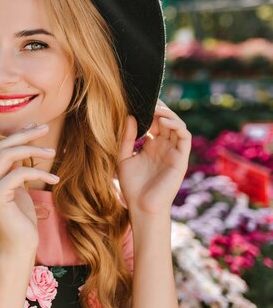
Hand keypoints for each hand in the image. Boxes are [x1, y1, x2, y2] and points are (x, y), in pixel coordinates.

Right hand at [0, 124, 58, 256]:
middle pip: (2, 146)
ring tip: (53, 152)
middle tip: (46, 128)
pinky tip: (54, 179)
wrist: (19, 248)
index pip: (0, 148)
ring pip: (7, 155)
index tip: (36, 127)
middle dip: (25, 135)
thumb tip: (26, 147)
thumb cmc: (22, 221)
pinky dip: (39, 173)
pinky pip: (18, 174)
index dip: (18, 135)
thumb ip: (17, 170)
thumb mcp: (20, 190)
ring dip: (32, 149)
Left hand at [117, 100, 190, 217]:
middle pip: (167, 120)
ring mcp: (174, 152)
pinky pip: (185, 137)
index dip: (149, 110)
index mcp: (151, 146)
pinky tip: (164, 121)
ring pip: (177, 125)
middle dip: (159, 109)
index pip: (154, 122)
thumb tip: (128, 116)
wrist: (141, 207)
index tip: (139, 100)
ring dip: (169, 114)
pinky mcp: (181, 159)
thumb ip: (125, 138)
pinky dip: (177, 126)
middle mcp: (164, 147)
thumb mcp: (123, 157)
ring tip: (156, 109)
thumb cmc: (131, 186)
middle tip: (148, 100)